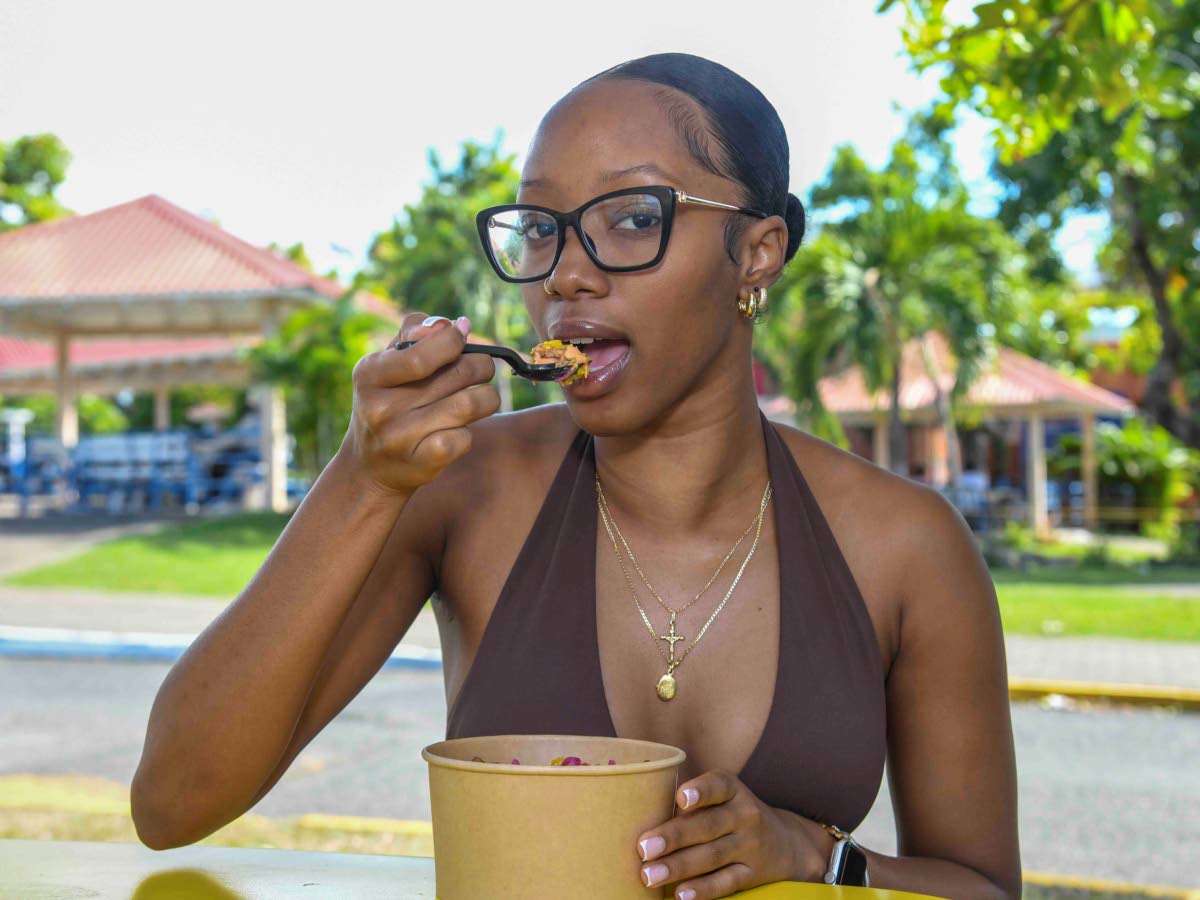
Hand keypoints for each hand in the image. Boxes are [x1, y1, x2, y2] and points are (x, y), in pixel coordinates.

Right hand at [337, 313, 498, 496]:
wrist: (369, 465)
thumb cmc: (388, 401)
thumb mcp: (386, 363)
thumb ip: (415, 334)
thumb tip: (457, 324)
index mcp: (370, 373)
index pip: (423, 353)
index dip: (454, 340)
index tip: (462, 338)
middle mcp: (380, 406)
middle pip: (459, 373)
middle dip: (481, 366)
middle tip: (479, 370)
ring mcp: (400, 437)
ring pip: (470, 404)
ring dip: (485, 399)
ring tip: (478, 399)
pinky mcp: (421, 462)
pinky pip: (465, 438)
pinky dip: (469, 433)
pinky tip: (458, 431)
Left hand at [635, 770, 832, 898]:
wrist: (787, 844)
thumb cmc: (733, 815)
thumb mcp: (723, 798)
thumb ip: (690, 803)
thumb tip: (637, 811)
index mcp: (733, 790)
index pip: (718, 785)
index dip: (700, 791)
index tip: (680, 799)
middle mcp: (745, 815)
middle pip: (707, 826)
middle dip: (673, 837)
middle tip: (642, 848)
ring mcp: (751, 846)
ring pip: (712, 856)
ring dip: (679, 866)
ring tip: (650, 875)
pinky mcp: (753, 874)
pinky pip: (727, 882)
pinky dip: (704, 889)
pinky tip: (681, 894)